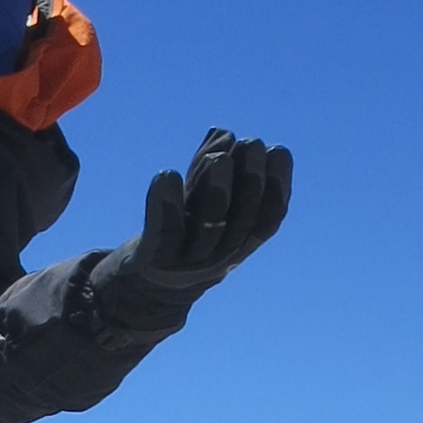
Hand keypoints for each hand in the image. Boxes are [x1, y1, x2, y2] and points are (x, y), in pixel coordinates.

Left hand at [98, 128, 291, 331]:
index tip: (278, 151)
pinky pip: (165, 233)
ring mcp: (188, 262)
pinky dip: (165, 204)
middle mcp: (219, 256)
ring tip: (217, 158)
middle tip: (252, 143)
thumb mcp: (199, 205)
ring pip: (208, 227)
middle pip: (241, 220)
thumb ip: (208, 170)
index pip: (267, 218)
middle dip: (249, 181)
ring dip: (215, 190)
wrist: (144, 289)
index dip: (277, 186)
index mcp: (238, 243)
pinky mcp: (155, 261)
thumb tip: (222, 133)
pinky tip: (166, 174)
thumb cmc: (179, 238)